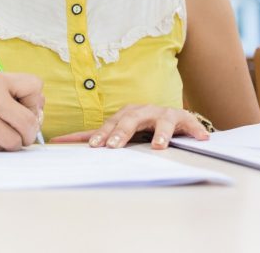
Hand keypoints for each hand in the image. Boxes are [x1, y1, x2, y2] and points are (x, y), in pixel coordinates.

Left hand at [50, 104, 209, 149]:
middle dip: (121, 132)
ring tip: (159, 146)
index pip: (109, 124)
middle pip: (130, 119)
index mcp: (125, 114)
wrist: (172, 117)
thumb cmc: (142, 126)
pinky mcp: (182, 118)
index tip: (89, 147)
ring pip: (160, 120)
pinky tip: (198, 137)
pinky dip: (193, 129)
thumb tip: (61, 141)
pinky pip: (187, 123)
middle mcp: (142, 111)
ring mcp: (162, 113)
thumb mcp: (121, 131)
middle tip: (113, 147)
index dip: (99, 134)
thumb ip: (98, 136)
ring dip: (159, 133)